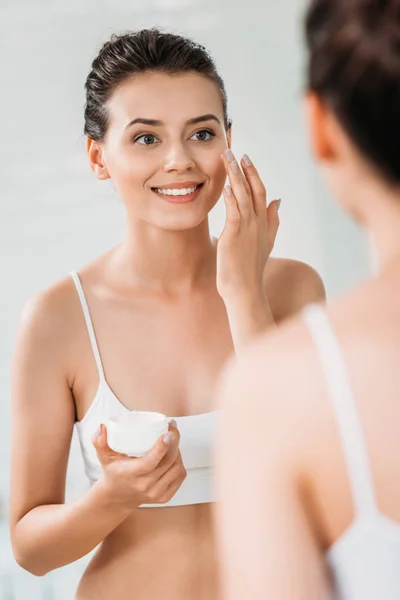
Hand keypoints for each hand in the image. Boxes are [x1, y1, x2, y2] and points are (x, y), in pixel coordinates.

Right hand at [92, 421, 186, 508]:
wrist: (117, 497)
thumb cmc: (113, 472)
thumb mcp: (104, 457)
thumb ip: (100, 442)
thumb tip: (102, 427)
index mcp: (130, 474)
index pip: (150, 462)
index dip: (162, 446)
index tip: (167, 432)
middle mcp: (145, 486)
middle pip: (168, 462)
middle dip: (174, 442)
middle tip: (171, 428)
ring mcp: (156, 493)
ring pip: (176, 468)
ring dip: (177, 451)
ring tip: (172, 441)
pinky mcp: (165, 497)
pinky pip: (180, 476)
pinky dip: (180, 464)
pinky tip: (175, 455)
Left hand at [216, 150, 279, 302]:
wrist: (245, 290)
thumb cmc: (250, 269)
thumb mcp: (265, 242)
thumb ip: (273, 220)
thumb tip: (278, 199)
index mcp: (264, 223)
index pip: (261, 192)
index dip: (254, 174)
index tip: (246, 159)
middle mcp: (258, 223)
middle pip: (254, 189)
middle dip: (244, 169)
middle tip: (236, 151)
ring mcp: (247, 229)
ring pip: (243, 196)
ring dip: (235, 176)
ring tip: (227, 158)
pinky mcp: (234, 235)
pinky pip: (234, 210)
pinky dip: (231, 196)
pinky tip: (226, 184)